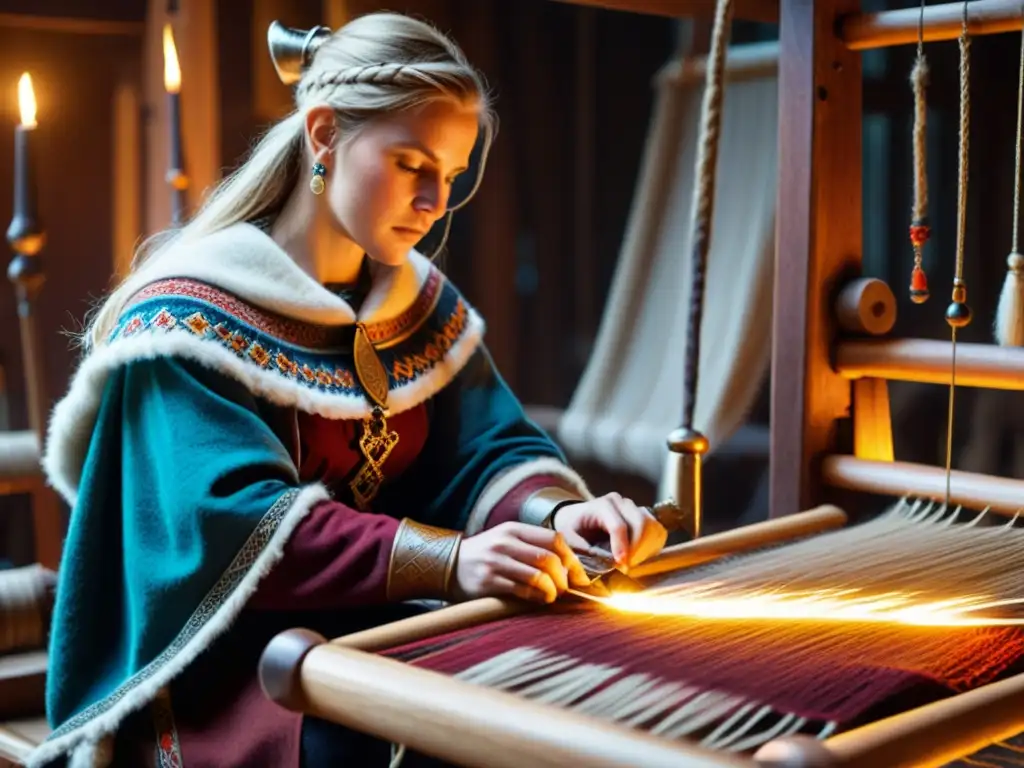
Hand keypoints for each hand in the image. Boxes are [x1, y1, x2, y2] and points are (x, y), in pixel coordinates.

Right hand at [452, 522, 589, 603]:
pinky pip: (522, 590)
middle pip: (549, 558)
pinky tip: (539, 600)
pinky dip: (537, 597)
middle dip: (564, 577)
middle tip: (567, 588)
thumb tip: (570, 566)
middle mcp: (505, 542)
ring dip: (552, 589)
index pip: (553, 539)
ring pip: (538, 575)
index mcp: (513, 529)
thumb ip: (533, 547)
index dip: (572, 558)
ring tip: (553, 595)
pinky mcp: (488, 581)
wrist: (447, 565)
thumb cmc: (485, 555)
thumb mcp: (507, 541)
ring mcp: (495, 561)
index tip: (579, 574)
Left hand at [552, 492, 666, 569]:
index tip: (622, 565)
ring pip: (652, 526)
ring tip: (632, 563)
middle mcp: (621, 502)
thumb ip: (583, 549)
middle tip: (627, 568)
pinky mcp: (642, 516)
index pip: (618, 526)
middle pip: (640, 523)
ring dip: (646, 548)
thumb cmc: (572, 528)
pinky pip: (657, 530)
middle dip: (637, 549)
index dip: (622, 547)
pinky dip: (653, 546)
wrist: (576, 517)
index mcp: (602, 505)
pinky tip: (640, 557)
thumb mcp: (568, 538)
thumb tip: (604, 562)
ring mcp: (634, 507)